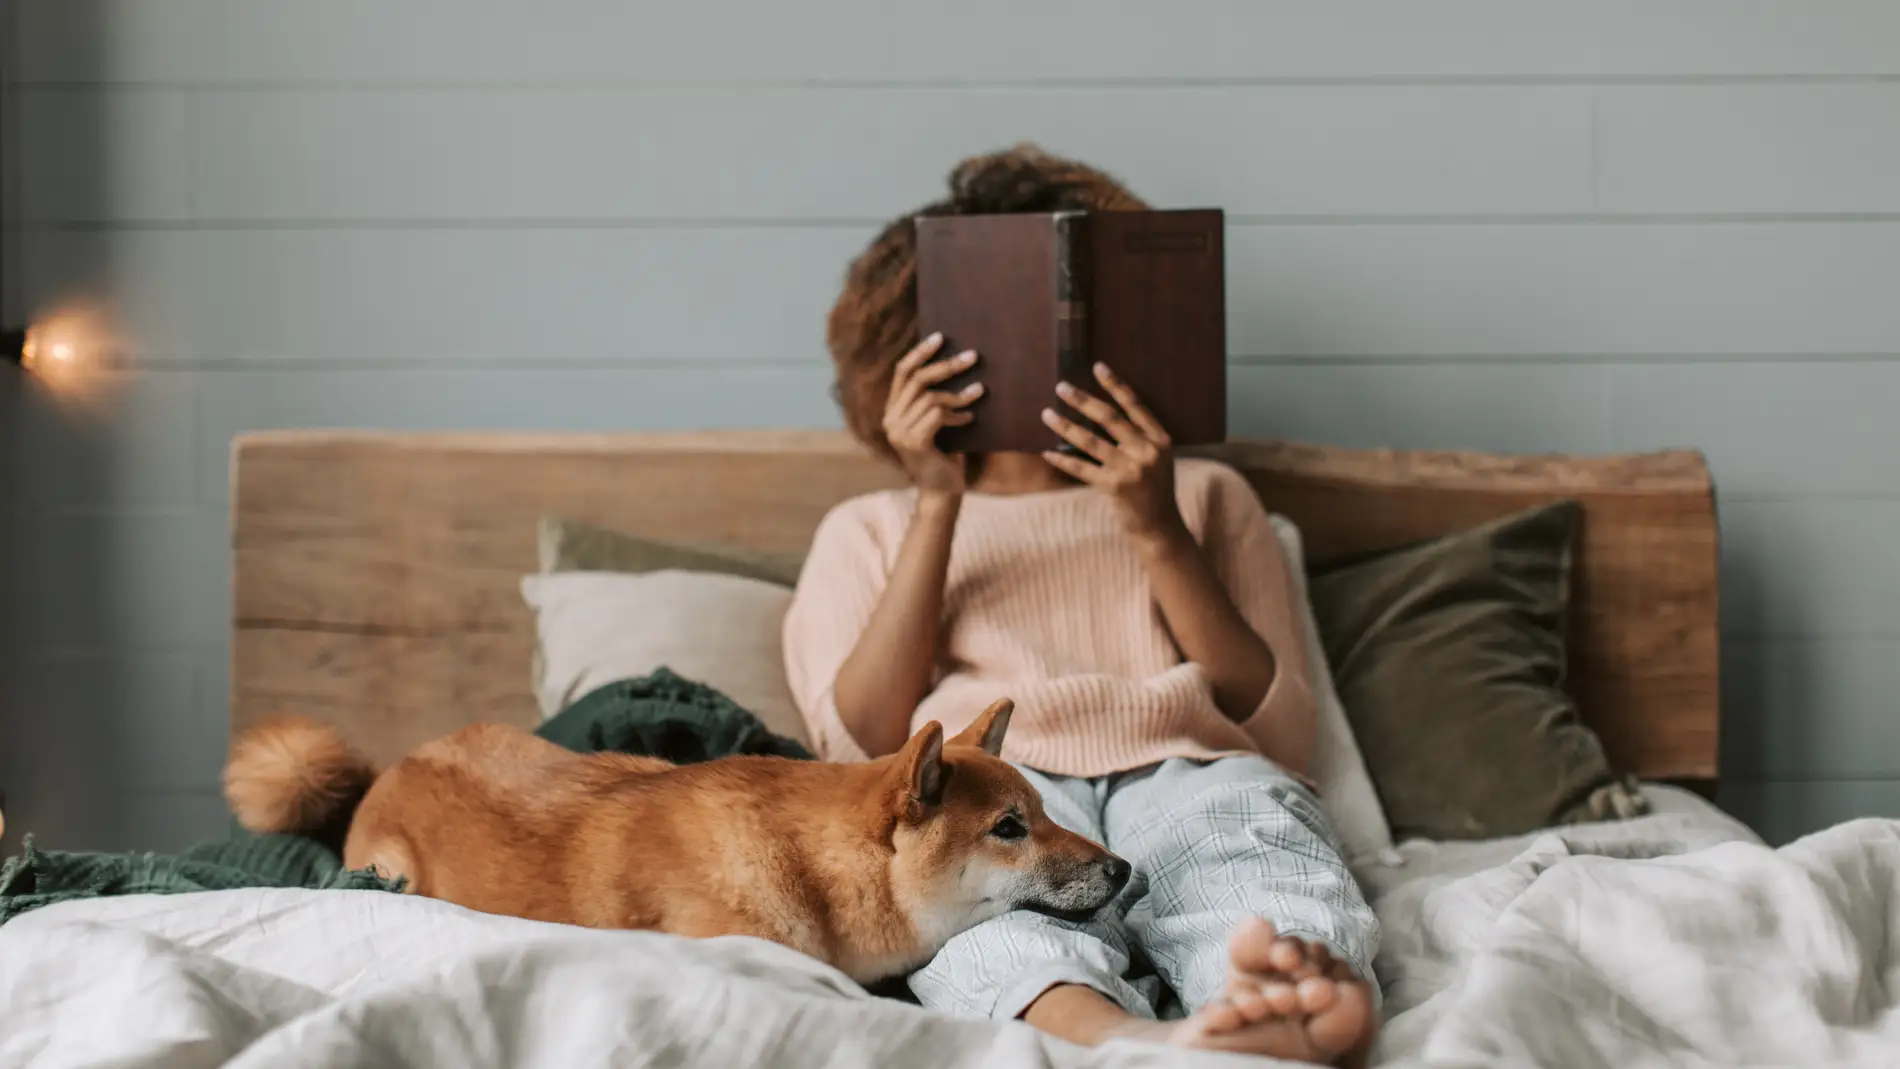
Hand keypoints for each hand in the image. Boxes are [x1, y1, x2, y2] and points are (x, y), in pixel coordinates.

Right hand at [884, 333, 981, 496]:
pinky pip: (937, 415)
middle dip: (947, 365)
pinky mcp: (914, 442)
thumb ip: (934, 399)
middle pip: (917, 379)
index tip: (941, 337)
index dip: (920, 352)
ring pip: (930, 397)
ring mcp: (899, 432)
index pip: (902, 372)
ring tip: (979, 392)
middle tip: (972, 357)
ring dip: (959, 394)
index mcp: (893, 410)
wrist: (942, 491)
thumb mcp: (938, 422)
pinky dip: (957, 415)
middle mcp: (891, 419)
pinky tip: (971, 420)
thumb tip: (956, 363)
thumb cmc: (945, 455)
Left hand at [1040, 363, 1185, 546]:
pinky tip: (1047, 451)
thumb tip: (1101, 414)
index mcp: (1160, 439)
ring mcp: (1130, 469)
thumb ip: (1139, 438)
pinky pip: (1082, 468)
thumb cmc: (1154, 490)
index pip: (1135, 405)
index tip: (1097, 366)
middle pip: (1109, 418)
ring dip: (1065, 426)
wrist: (1159, 526)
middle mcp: (1146, 451)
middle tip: (1061, 387)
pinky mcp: (1114, 487)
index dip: (1116, 385)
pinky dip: (1063, 459)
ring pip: (1090, 441)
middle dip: (1083, 400)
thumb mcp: (1157, 459)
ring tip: (1047, 414)